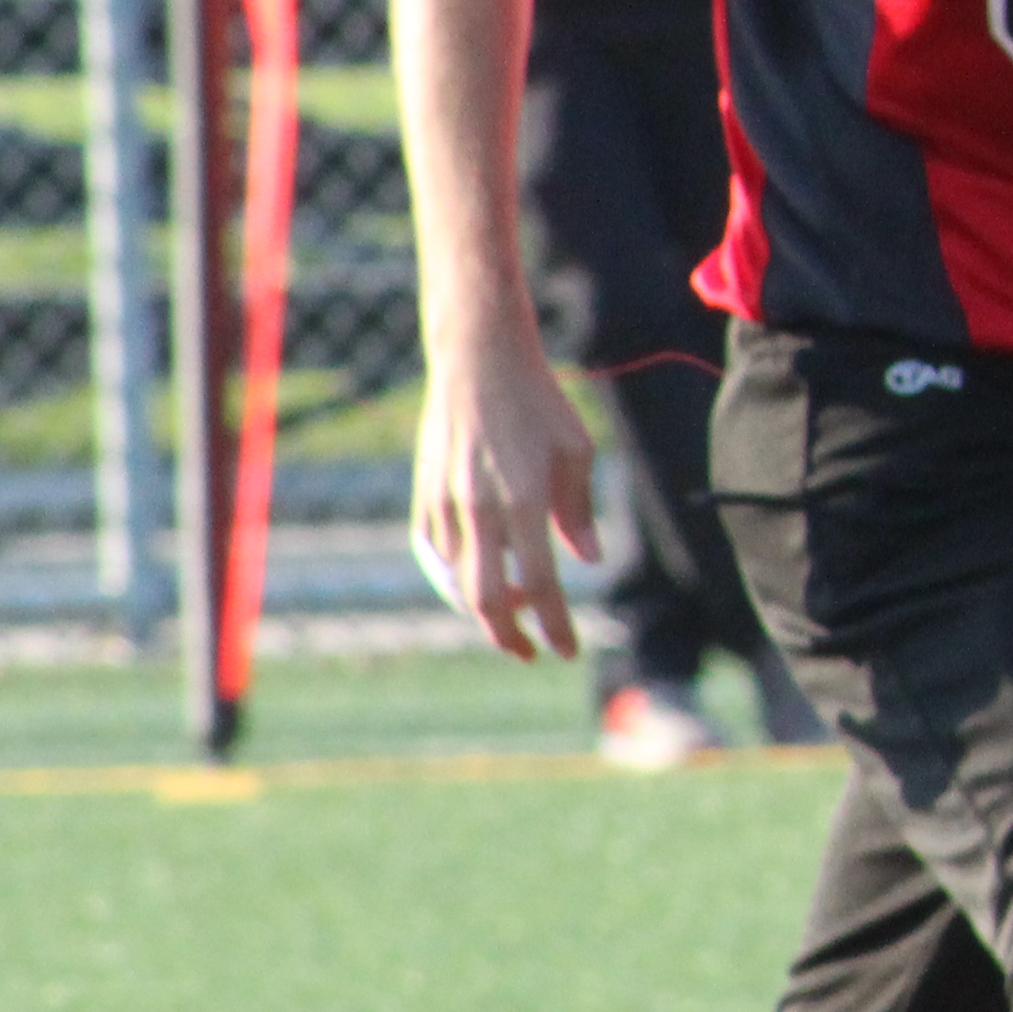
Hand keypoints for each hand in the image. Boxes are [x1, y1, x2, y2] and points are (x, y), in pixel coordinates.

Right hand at [413, 321, 595, 663]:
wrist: (478, 359)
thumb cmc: (539, 402)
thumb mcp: (575, 451)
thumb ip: (578, 511)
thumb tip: (587, 560)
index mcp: (524, 501)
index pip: (543, 584)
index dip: (555, 626)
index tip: (568, 650)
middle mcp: (480, 509)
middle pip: (488, 599)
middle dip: (510, 636)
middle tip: (529, 651)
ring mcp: (446, 503)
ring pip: (458, 580)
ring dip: (485, 606)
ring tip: (514, 610)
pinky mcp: (424, 495)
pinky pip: (438, 553)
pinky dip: (459, 574)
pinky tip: (482, 573)